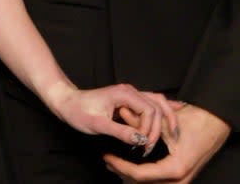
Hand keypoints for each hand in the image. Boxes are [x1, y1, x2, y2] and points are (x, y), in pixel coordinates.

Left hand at [44, 81, 177, 154]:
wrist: (67, 102)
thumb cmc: (79, 111)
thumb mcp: (98, 125)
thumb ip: (120, 131)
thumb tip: (141, 139)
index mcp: (124, 93)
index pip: (150, 111)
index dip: (150, 130)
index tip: (141, 145)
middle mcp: (130, 91)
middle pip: (157, 106)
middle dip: (158, 128)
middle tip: (150, 147)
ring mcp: (130, 95)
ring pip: (156, 104)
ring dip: (163, 120)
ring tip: (172, 135)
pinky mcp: (128, 101)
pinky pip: (150, 106)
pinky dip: (160, 114)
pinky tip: (172, 117)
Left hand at [105, 102, 230, 182]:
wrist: (217, 122)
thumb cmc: (196, 121)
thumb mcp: (166, 121)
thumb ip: (141, 121)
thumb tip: (122, 113)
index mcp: (175, 169)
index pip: (139, 175)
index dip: (120, 166)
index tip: (107, 157)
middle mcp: (180, 180)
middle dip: (123, 173)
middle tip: (108, 161)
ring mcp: (182, 181)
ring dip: (132, 177)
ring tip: (115, 165)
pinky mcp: (182, 177)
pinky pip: (159, 182)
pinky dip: (144, 178)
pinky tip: (132, 169)